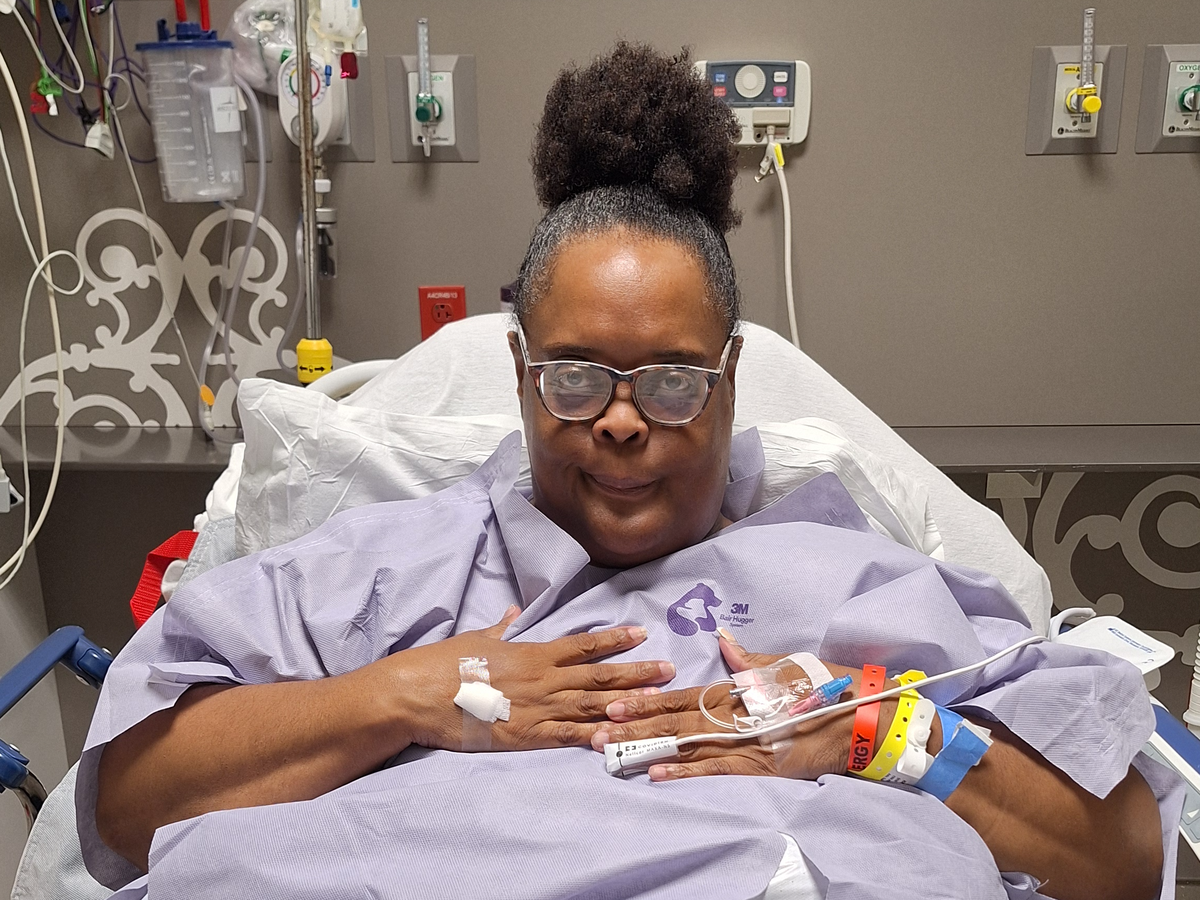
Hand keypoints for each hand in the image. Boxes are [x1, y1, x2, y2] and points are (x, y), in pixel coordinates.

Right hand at [381, 606, 675, 752]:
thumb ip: (500, 629)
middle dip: (636, 674)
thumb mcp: (476, 640)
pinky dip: (592, 738)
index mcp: (532, 654)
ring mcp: (536, 708)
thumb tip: (511, 612)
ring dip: (626, 704)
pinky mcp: (524, 736)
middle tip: (668, 670)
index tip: (642, 635)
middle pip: (599, 677)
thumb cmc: (442, 664)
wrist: (416, 694)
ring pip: (591, 706)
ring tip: (656, 701)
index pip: (583, 645)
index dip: (615, 640)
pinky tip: (616, 738)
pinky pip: (566, 737)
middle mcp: (543, 679)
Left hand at [590, 633, 870, 780]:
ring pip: (689, 746)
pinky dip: (687, 772)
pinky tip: (659, 775)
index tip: (613, 703)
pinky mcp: (761, 767)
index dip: (646, 700)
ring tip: (616, 755)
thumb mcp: (783, 665)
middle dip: (635, 727)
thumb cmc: (820, 687)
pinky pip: (718, 770)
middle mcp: (736, 715)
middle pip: (676, 722)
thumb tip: (722, 638)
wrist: (859, 717)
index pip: (681, 695)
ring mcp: (747, 742)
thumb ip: (747, 659)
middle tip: (598, 731)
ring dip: (650, 750)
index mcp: (737, 690)